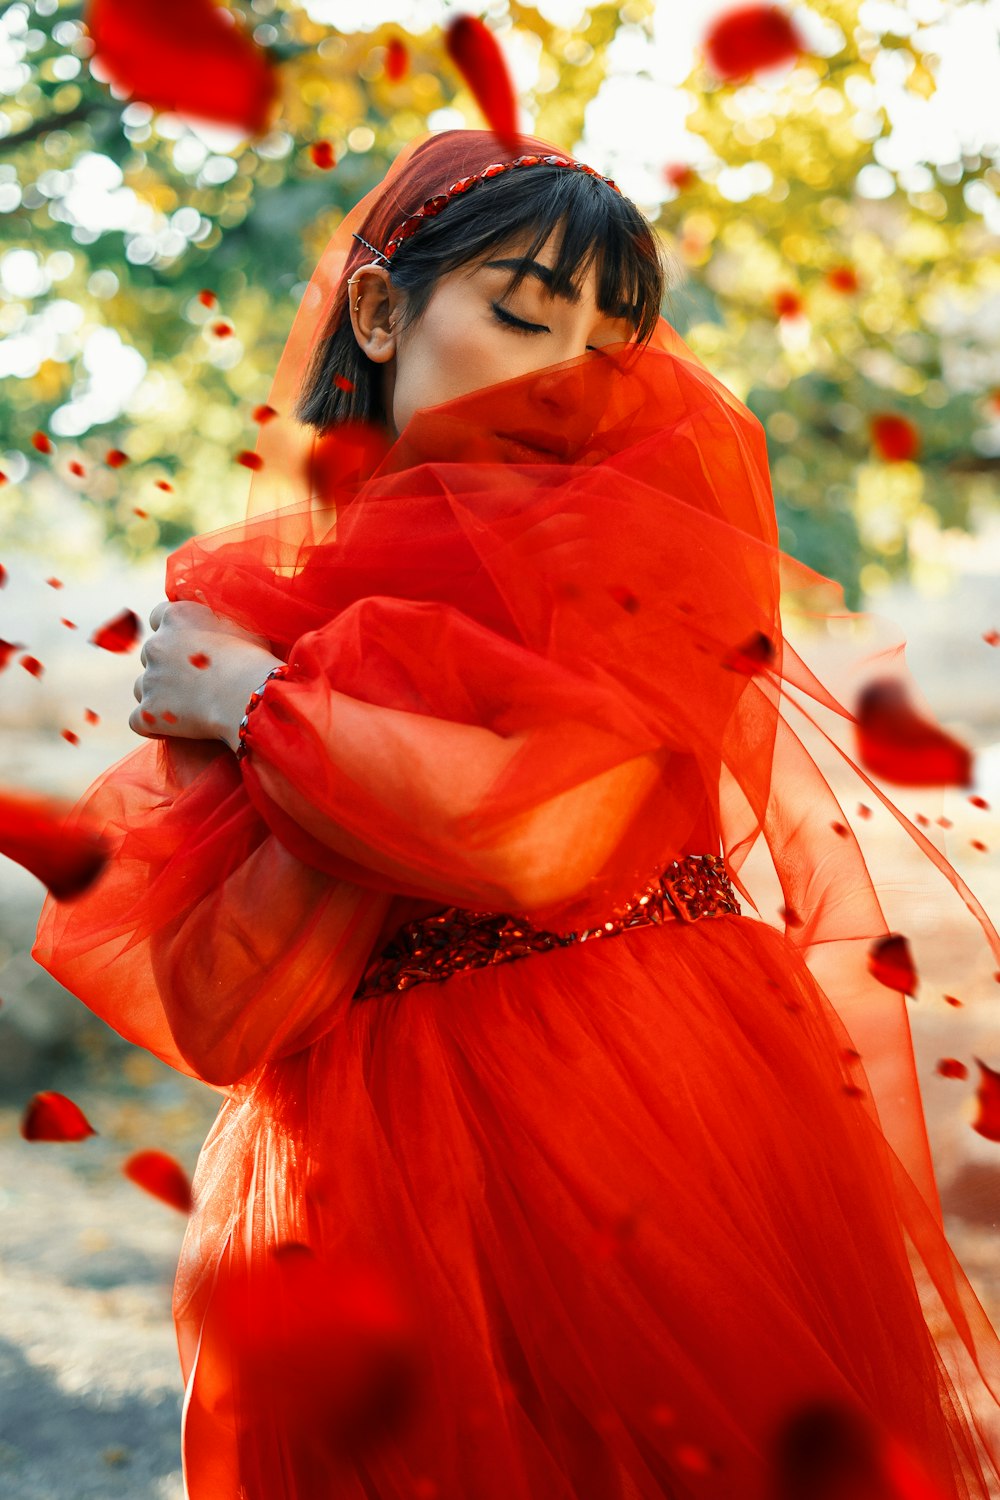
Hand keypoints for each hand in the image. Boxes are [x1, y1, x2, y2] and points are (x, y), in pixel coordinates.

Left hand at [130, 601, 282, 750]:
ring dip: (158, 695)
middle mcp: (156, 644)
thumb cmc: (253, 658)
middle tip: (196, 681)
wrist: (248, 695)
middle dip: (167, 666)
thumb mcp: (241, 623)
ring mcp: (150, 679)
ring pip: (142, 687)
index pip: (160, 616)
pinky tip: (172, 731)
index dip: (173, 632)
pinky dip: (153, 725)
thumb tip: (212, 610)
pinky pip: (139, 721)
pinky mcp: (149, 713)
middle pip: (151, 653)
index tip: (189, 644)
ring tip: (187, 708)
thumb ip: (218, 617)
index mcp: (177, 617)